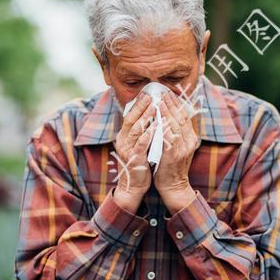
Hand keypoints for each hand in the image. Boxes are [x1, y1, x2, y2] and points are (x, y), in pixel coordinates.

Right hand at [112, 93, 156, 213]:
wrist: (133, 186)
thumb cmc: (139, 163)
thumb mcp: (138, 144)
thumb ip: (141, 131)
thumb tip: (150, 115)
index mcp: (124, 136)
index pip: (130, 116)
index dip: (138, 104)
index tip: (148, 93)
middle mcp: (123, 141)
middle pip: (131, 119)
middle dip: (141, 107)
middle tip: (151, 95)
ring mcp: (127, 150)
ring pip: (136, 130)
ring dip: (145, 117)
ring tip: (155, 107)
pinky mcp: (134, 159)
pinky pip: (141, 145)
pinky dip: (148, 135)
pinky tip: (157, 127)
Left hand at [154, 91, 200, 213]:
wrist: (174, 186)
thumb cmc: (172, 166)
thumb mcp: (179, 147)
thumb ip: (176, 133)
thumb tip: (169, 117)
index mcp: (191, 138)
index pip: (185, 116)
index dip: (177, 104)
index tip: (169, 93)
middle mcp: (189, 141)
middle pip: (181, 118)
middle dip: (171, 103)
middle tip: (163, 92)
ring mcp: (182, 148)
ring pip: (175, 125)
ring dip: (167, 112)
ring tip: (159, 101)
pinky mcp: (173, 155)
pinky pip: (168, 138)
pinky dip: (163, 127)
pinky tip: (157, 119)